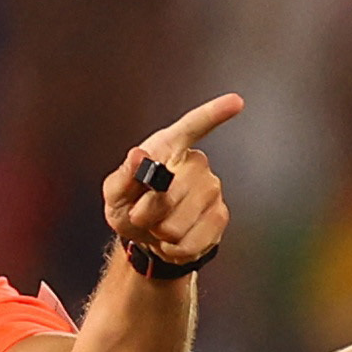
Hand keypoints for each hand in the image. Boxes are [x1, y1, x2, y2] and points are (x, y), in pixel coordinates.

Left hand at [104, 93, 243, 265]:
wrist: (148, 239)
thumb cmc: (131, 206)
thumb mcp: (115, 193)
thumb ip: (123, 175)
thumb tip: (139, 155)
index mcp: (169, 148)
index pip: (194, 126)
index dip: (214, 114)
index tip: (236, 102)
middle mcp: (196, 164)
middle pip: (174, 190)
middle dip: (150, 211)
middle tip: (143, 214)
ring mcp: (212, 190)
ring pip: (181, 220)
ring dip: (161, 232)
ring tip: (159, 226)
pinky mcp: (220, 216)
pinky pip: (194, 240)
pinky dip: (175, 248)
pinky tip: (172, 240)